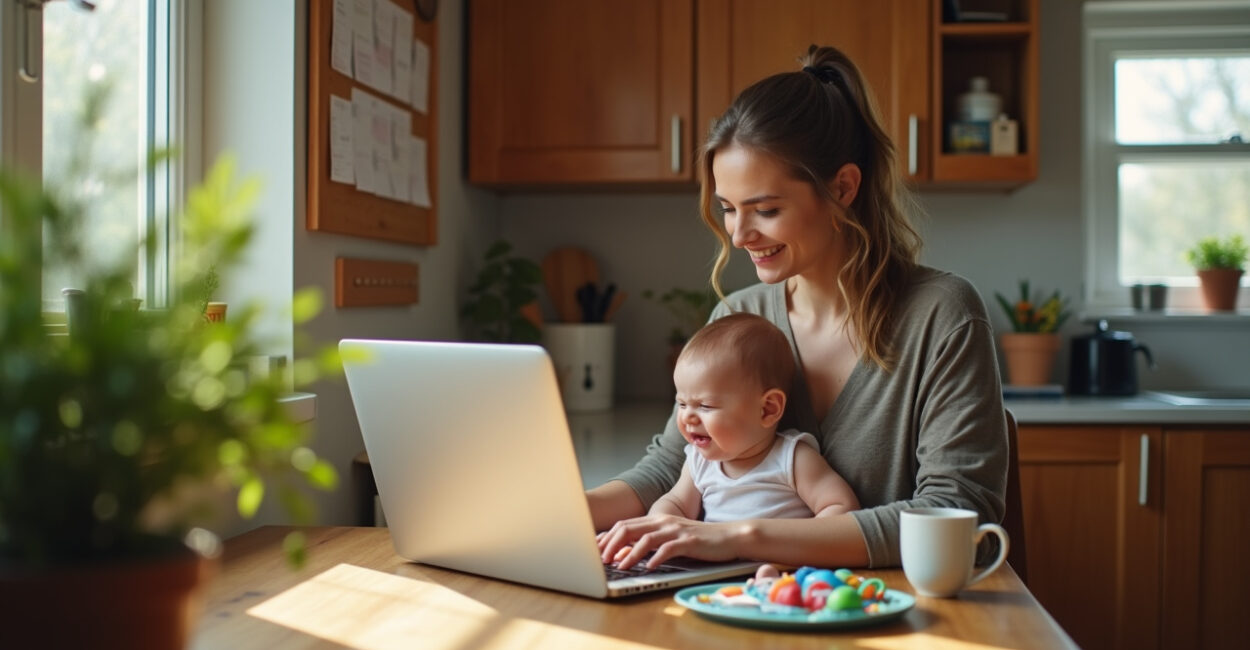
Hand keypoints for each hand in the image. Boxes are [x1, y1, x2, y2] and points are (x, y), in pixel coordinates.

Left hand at [597, 514, 745, 570]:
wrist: (729, 536)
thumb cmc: (699, 541)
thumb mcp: (671, 539)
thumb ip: (650, 544)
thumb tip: (625, 555)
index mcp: (657, 520)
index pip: (625, 525)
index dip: (608, 537)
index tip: (594, 549)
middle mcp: (663, 522)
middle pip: (629, 528)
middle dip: (611, 544)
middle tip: (600, 559)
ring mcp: (676, 530)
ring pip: (645, 538)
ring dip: (630, 553)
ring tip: (619, 565)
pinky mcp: (689, 541)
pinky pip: (668, 548)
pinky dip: (656, 558)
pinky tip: (649, 567)